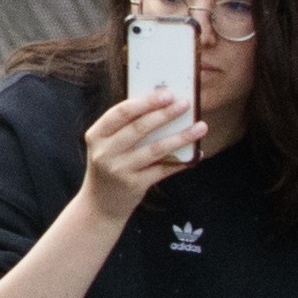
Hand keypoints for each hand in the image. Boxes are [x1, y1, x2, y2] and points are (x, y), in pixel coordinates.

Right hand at [72, 89, 196, 225]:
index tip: (166, 93)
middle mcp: (105, 152)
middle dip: (165, 114)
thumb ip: (126, 127)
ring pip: (155, 149)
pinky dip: (182, 161)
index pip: (121, 113)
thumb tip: (163, 106)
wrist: (100, 204)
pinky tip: (197, 153)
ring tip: (200, 127)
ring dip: (181, 137)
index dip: (145, 102)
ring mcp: (120, 170)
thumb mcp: (107, 145)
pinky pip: (163, 169)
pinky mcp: (135, 185)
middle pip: (139, 128)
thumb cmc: (110, 165)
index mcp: (96, 135)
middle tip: (185, 104)